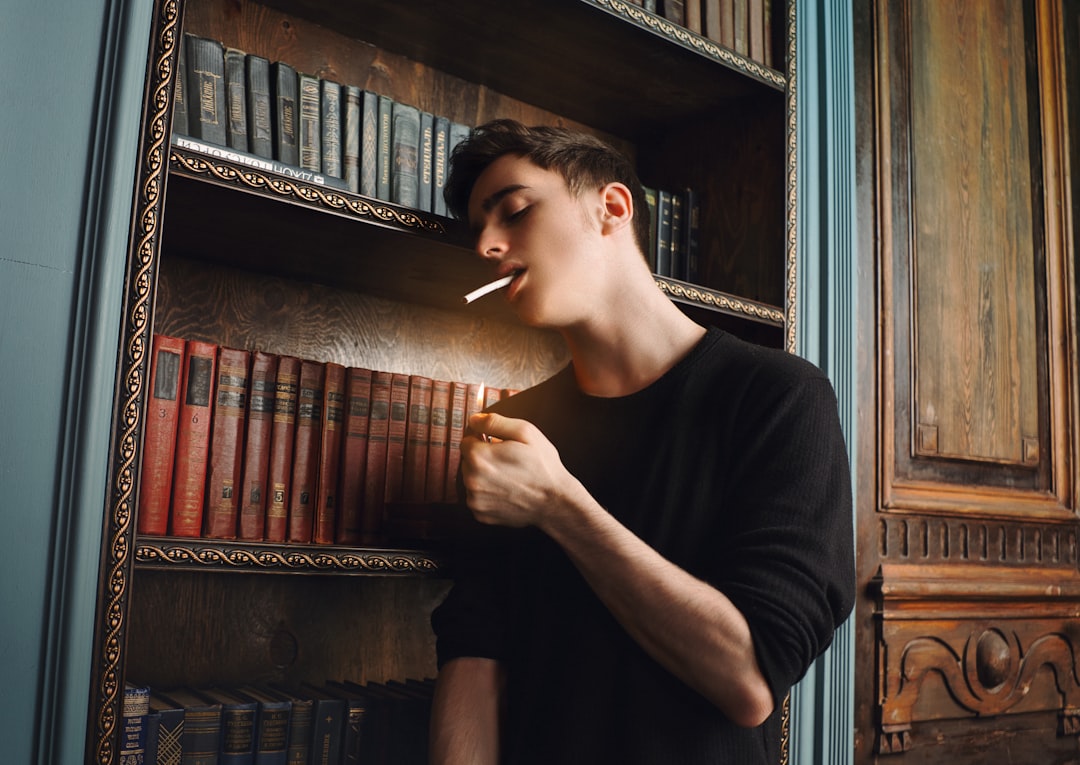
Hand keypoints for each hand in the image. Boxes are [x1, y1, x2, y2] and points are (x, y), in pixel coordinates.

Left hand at [460, 412, 575, 528]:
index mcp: (479, 457)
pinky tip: (506, 490)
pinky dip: (488, 493)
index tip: (497, 443)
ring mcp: (475, 499)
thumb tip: (474, 420)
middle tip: (507, 460)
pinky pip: (477, 497)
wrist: (555, 501)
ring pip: (472, 479)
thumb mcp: (525, 432)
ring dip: (484, 475)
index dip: (482, 438)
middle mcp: (472, 480)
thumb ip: (494, 422)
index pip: (466, 439)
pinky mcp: (480, 514)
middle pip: (467, 460)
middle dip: (483, 457)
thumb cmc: (543, 467)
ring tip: (508, 476)